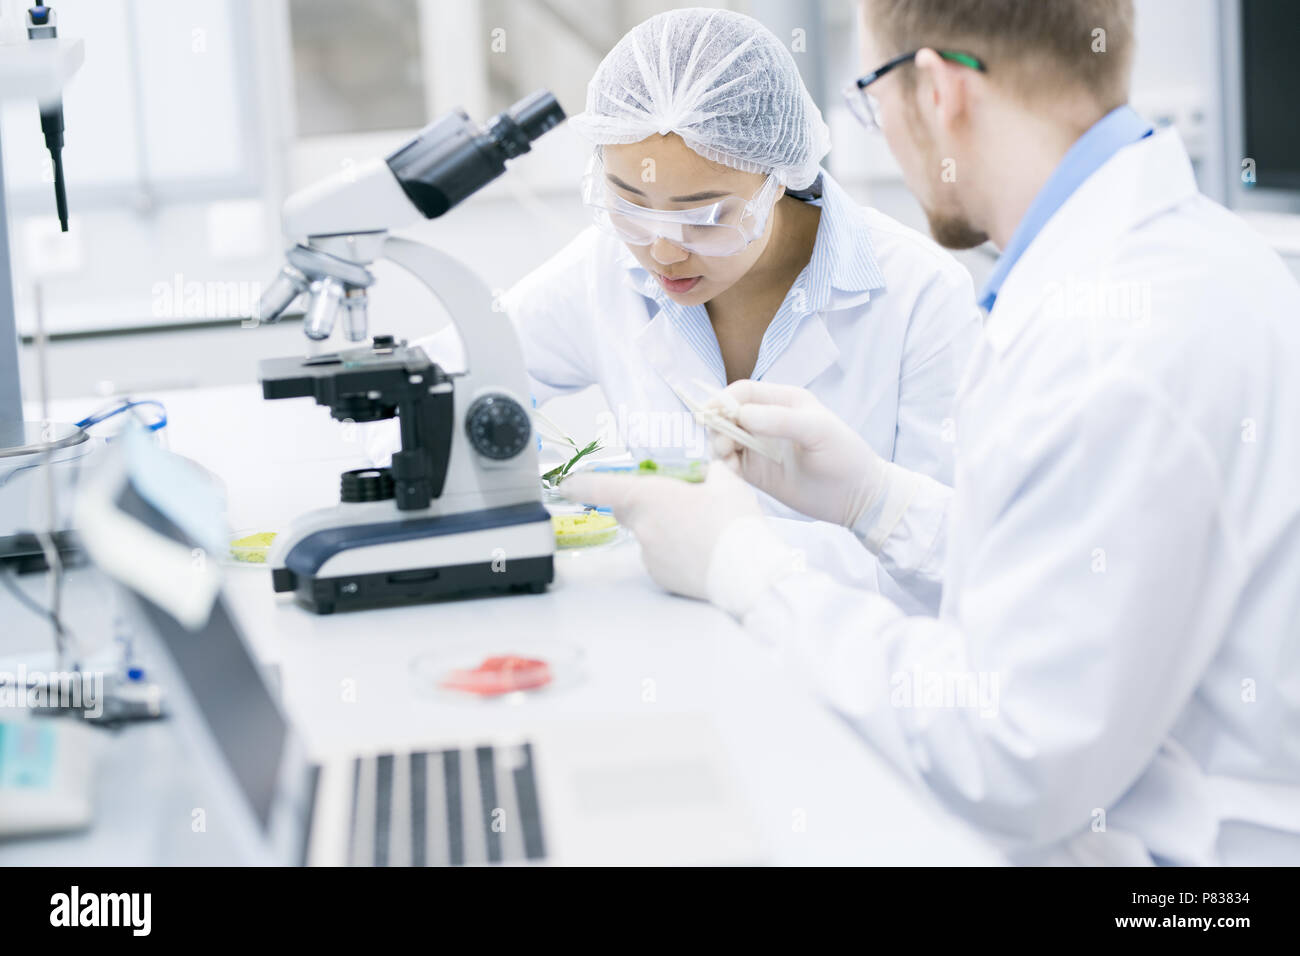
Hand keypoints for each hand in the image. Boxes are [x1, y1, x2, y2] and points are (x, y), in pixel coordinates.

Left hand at [559, 461, 792, 613]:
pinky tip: (700, 550)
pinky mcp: (660, 577)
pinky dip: (672, 552)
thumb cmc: (735, 524)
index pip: (601, 488)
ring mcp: (649, 555)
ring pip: (646, 534)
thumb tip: (708, 471)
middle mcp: (642, 527)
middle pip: (626, 509)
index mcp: (650, 496)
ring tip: (700, 530)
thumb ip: (709, 472)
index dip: (581, 484)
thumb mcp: (727, 483)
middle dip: (640, 502)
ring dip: (663, 529)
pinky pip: (659, 557)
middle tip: (670, 499)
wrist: (748, 572)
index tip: (567, 484)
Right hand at [708, 380, 886, 527]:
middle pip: (727, 414)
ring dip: (718, 446)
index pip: (743, 392)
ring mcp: (759, 447)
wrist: (856, 497)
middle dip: (718, 424)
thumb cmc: (844, 455)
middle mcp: (767, 421)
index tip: (713, 413)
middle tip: (723, 443)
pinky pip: (729, 465)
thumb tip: (741, 415)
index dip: (724, 399)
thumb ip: (780, 420)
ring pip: (724, 439)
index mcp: (783, 401)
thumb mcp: (818, 430)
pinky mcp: (756, 473)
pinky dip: (723, 466)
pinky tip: (731, 473)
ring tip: (728, 458)